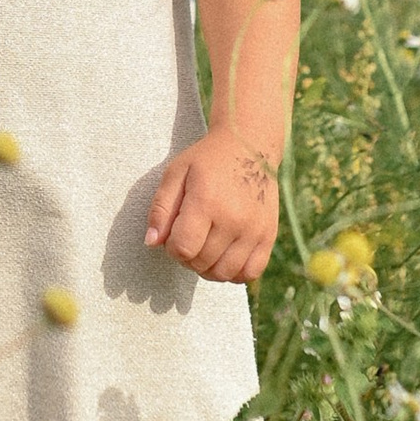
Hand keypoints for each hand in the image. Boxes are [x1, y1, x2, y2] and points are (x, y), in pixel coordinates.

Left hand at [144, 127, 280, 283]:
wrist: (249, 147)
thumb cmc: (207, 160)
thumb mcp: (176, 173)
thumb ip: (161, 209)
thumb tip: (152, 243)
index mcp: (206, 202)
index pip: (182, 249)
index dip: (172, 247)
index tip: (175, 232)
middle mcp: (233, 220)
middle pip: (201, 263)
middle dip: (187, 257)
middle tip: (190, 237)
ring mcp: (254, 230)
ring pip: (223, 273)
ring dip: (207, 268)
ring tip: (205, 248)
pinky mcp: (268, 236)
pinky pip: (250, 273)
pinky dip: (234, 273)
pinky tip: (225, 256)